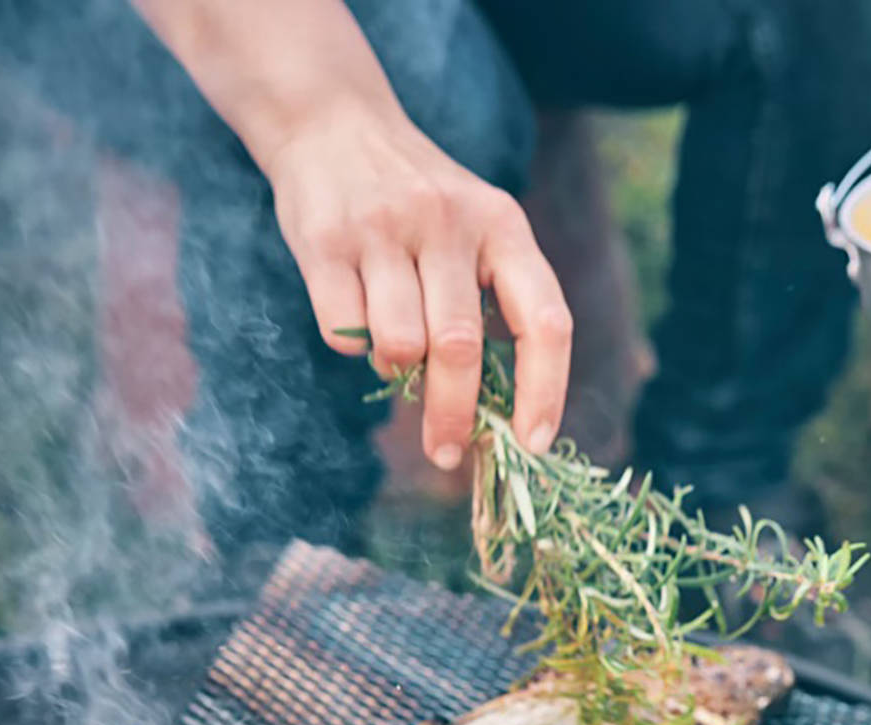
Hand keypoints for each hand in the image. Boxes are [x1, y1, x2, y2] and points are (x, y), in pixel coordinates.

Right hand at [260, 98, 571, 469]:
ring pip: (400, 346)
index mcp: (504, 226)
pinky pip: (344, 330)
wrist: (334, 123)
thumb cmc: (419, 203)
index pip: (545, 321)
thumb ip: (492, 303)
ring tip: (396, 352)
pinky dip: (352, 344)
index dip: (545, 391)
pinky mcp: (325, 240)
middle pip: (460, 349)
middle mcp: (449, 222)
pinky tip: (355, 312)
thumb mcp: (477, 229)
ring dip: (398, 372)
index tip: (532, 444)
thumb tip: (496, 416)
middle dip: (454, 417)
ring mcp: (384, 228)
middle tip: (446, 454)